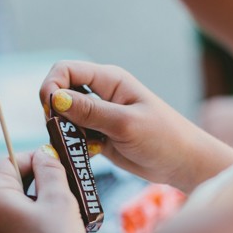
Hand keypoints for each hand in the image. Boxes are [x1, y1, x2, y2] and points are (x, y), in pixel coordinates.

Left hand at [0, 150, 86, 232]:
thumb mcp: (59, 200)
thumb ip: (50, 170)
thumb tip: (44, 154)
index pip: (10, 161)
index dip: (37, 159)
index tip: (61, 165)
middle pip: (9, 182)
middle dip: (37, 182)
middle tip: (67, 190)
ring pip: (11, 203)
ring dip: (35, 202)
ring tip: (62, 214)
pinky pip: (8, 223)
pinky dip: (29, 220)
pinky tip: (51, 232)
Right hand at [40, 61, 232, 191]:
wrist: (182, 163)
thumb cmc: (163, 137)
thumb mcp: (125, 123)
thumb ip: (89, 111)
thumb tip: (54, 98)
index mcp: (109, 79)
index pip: (66, 69)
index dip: (51, 86)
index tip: (50, 110)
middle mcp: (100, 93)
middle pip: (60, 91)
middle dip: (54, 111)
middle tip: (61, 132)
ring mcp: (98, 114)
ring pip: (64, 116)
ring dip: (63, 130)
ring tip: (78, 146)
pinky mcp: (98, 134)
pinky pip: (73, 135)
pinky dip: (72, 144)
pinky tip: (87, 154)